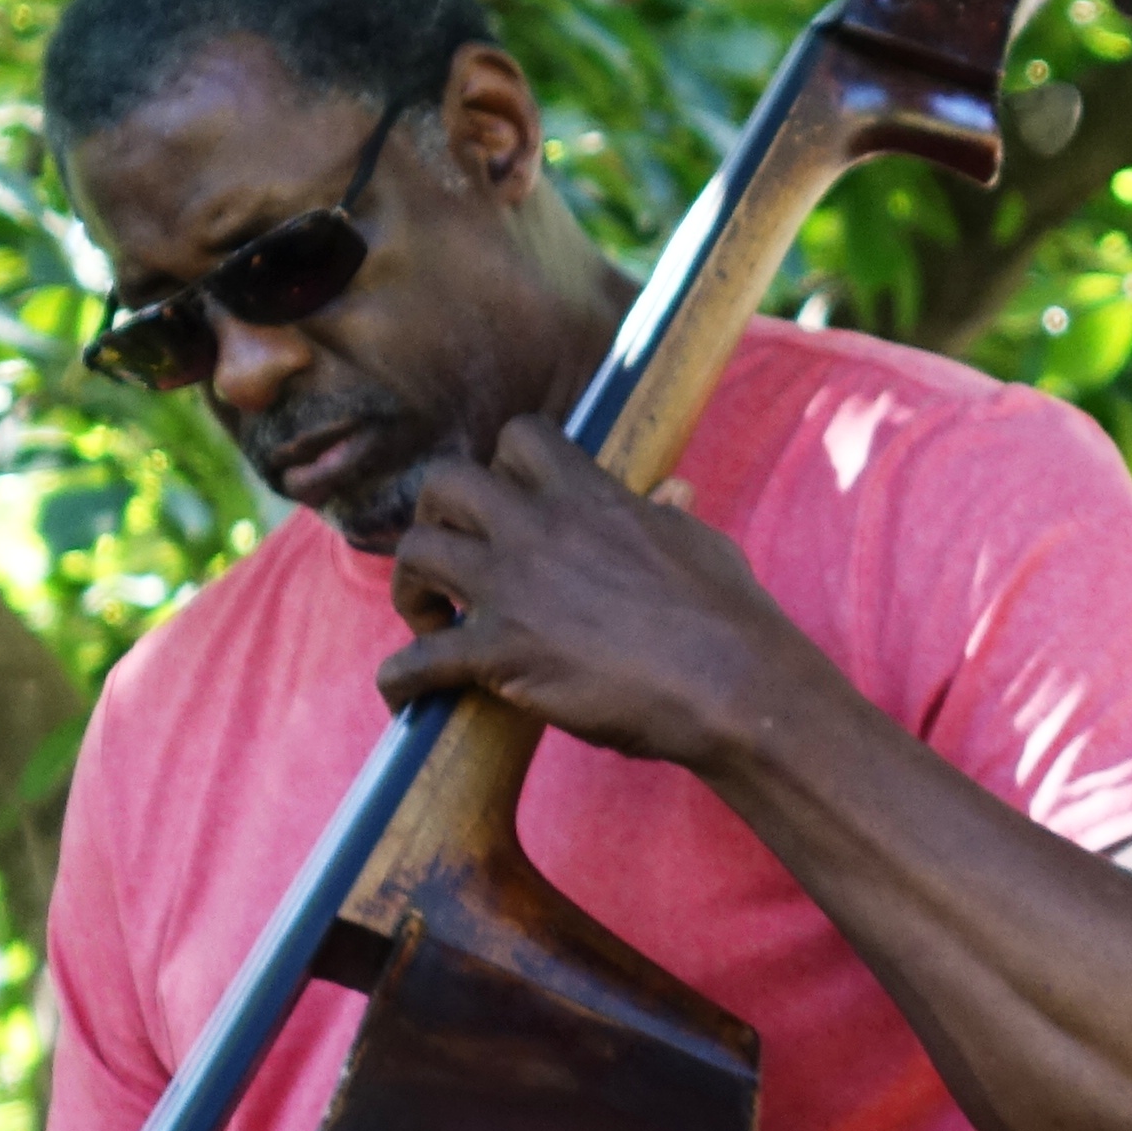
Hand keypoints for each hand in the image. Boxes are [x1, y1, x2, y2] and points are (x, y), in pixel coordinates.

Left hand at [375, 419, 798, 767]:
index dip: (503, 466)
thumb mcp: (698, 540)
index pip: (520, 436)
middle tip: (455, 557)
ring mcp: (513, 588)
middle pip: (444, 480)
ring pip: (415, 553)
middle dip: (435, 514)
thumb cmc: (729, 613)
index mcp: (590, 494)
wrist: (731, 681)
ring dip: (410, 586)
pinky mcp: (501, 653)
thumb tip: (669, 492)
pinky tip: (406, 694)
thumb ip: (665, 512)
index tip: (511, 505)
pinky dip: (400, 679)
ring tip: (432, 619)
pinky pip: (417, 660)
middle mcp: (539, 529)